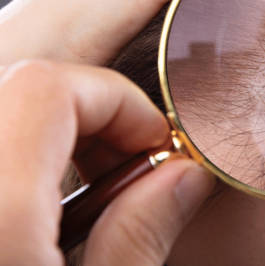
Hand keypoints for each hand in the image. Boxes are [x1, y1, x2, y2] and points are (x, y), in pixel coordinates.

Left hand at [0, 60, 213, 264]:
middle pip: (26, 92)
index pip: (50, 89)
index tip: (158, 142)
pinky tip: (57, 214)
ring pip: (8, 112)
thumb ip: (136, 238)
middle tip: (134, 170)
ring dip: (66, 138)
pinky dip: (32, 159)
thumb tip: (183, 178)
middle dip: (98, 117)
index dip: (120, 101)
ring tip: (101, 197)